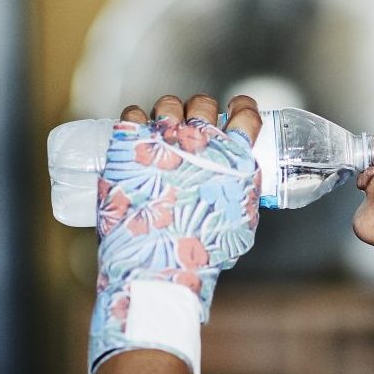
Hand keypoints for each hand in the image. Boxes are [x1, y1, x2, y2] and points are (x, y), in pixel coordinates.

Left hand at [88, 94, 262, 373]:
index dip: (244, 109)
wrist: (157, 270)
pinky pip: (131, 114)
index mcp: (234, 158)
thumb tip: (240, 186)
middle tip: (196, 130)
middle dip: (203, 111)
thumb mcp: (241, 224)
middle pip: (205, 104)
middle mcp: (200, 142)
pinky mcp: (127, 146)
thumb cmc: (203, 256)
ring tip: (165, 130)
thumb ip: (243, 197)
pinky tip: (137, 130)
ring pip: (168, 104)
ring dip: (170, 113)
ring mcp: (163, 139)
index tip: (238, 113)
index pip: (246, 115)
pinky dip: (134, 118)